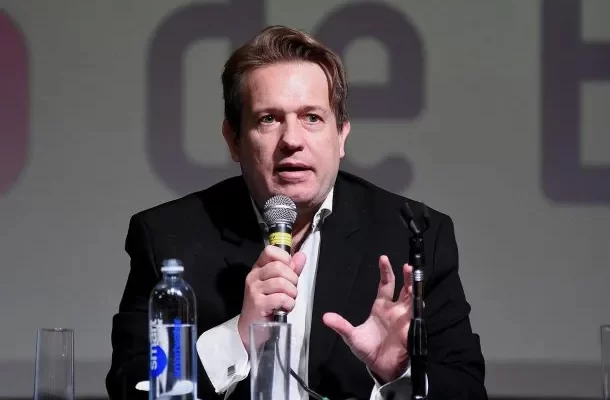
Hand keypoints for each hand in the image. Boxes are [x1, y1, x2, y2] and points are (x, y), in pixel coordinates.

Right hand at [237, 245, 306, 348]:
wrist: (252, 325)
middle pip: (279, 267)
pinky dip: (288, 303)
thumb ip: (291, 269)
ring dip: (292, 293)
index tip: (289, 270)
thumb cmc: (267, 303)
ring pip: (281, 282)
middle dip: (292, 279)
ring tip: (289, 299)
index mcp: (258, 268)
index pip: (270, 251)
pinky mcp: (258, 304)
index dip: (285, 258)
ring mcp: (254, 290)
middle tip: (291, 290)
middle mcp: (254, 276)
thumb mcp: (279, 284)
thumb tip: (301, 255)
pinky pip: (280, 298)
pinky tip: (286, 307)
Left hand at [323, 255, 412, 382]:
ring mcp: (404, 318)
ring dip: (414, 288)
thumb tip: (325, 317)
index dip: (385, 271)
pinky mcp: (410, 328)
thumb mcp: (351, 336)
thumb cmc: (368, 350)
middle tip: (406, 265)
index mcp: (381, 306)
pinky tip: (418, 299)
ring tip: (413, 278)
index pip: (385, 284)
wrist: (380, 368)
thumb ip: (341, 325)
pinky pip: (417, 315)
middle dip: (405, 276)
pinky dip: (418, 306)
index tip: (383, 258)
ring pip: (413, 298)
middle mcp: (394, 309)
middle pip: (403, 287)